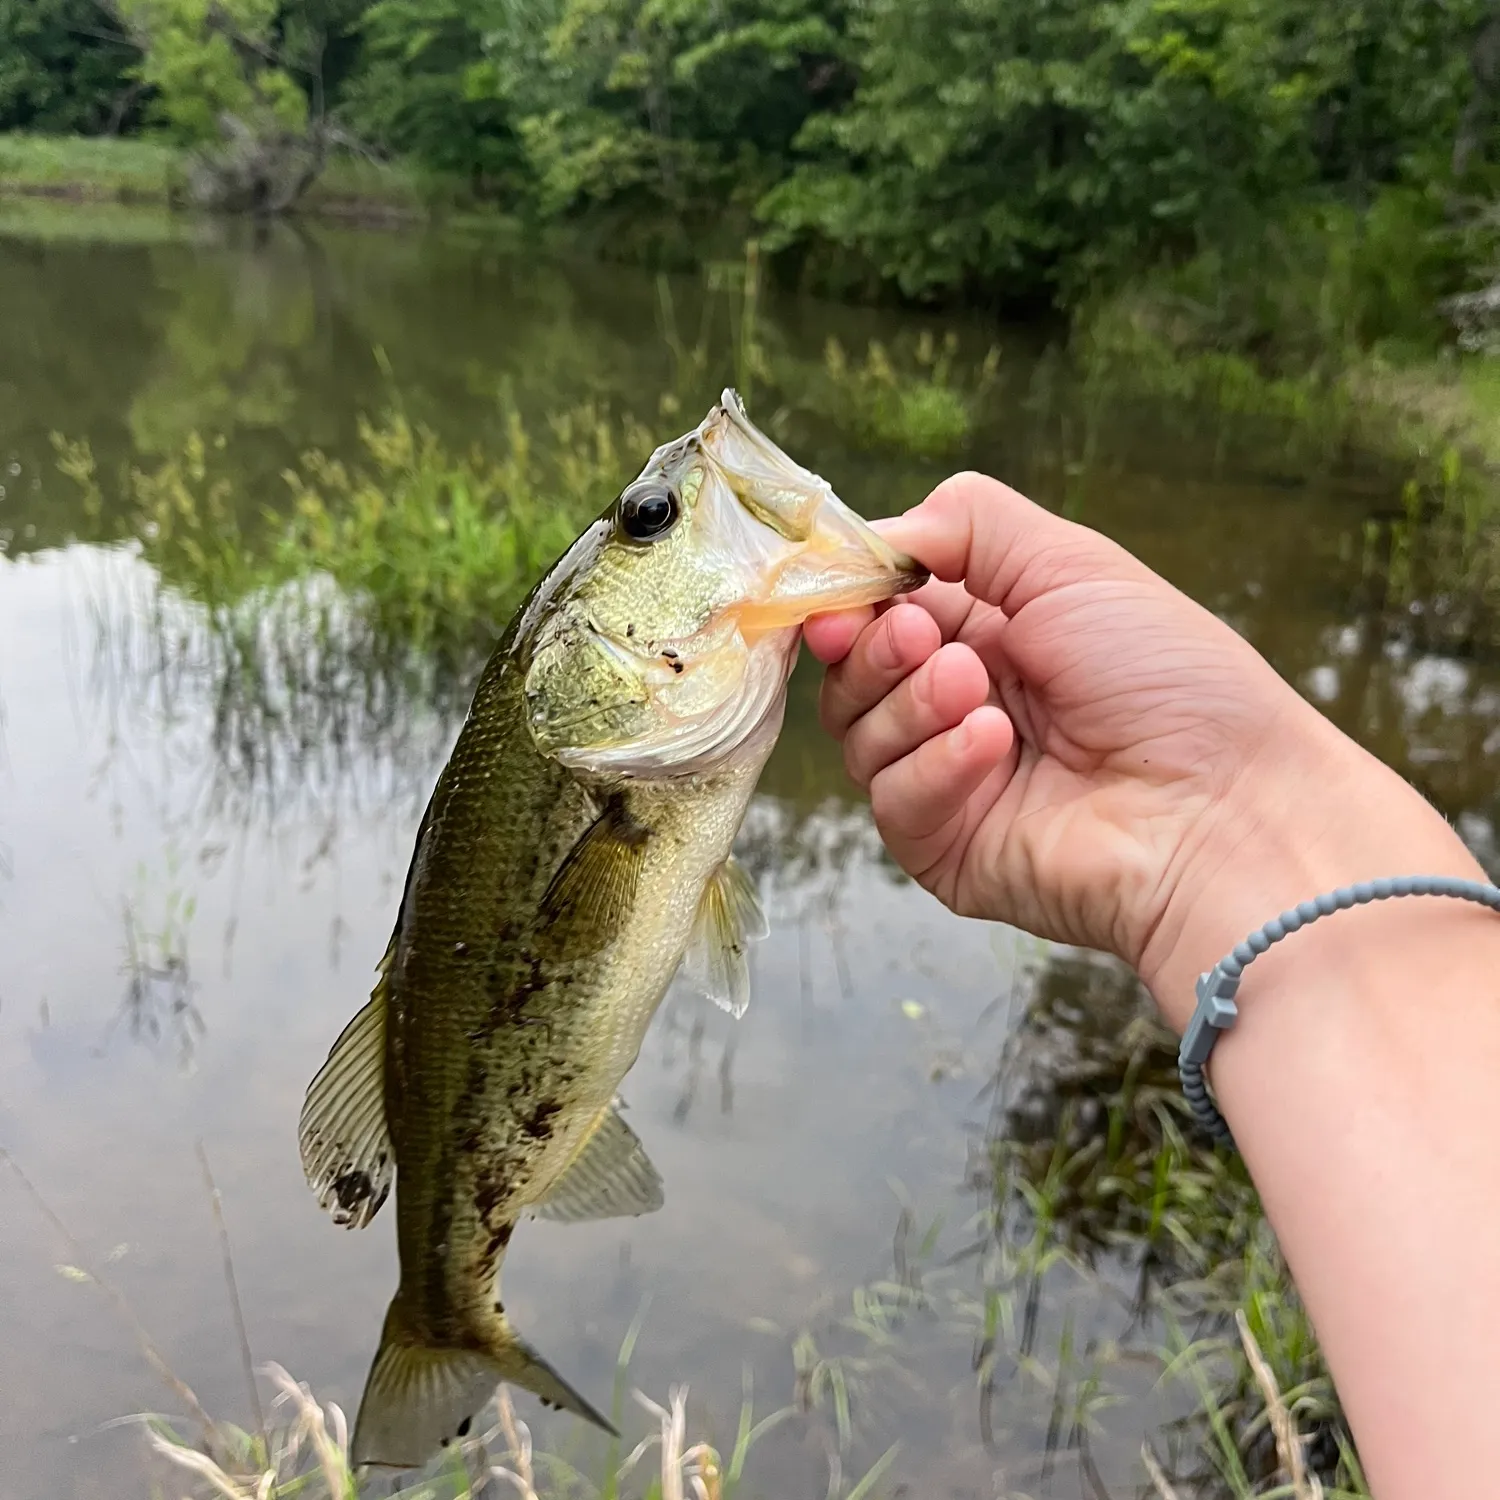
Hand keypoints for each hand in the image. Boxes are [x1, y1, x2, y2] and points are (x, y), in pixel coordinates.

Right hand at [804, 472, 1472, 1024]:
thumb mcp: (1068, 564)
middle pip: (852, 676)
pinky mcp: (947, 849)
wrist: (1224, 807)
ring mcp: (951, 783)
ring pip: (859, 737)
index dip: (853, 598)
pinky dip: (935, 766)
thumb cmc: (1168, 677)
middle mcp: (961, 707)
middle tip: (922, 637)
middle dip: (875, 648)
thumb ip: (963, 525)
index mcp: (989, 636)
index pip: (880, 612)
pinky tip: (994, 748)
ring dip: (911, 704)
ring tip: (981, 693)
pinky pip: (892, 802)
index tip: (848, 590)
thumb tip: (874, 540)